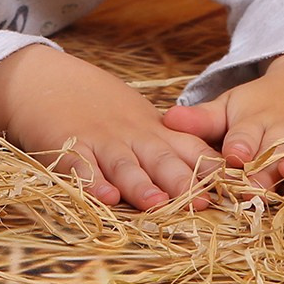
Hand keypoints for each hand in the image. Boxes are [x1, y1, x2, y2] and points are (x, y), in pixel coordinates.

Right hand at [0, 46, 220, 210]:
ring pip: (125, 165)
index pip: (190, 148)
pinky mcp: (68, 146)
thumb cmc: (98, 105)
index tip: (236, 186)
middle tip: (203, 202)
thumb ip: (170, 144)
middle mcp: (131, 136)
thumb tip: (212, 170)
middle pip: (162, 159)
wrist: (47, 80)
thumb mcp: (140, 119)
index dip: (212, 168)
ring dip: (142, 185)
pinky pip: (81, 167)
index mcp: (153, 132)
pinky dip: (92, 183)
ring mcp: (100, 141)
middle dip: (183, 181)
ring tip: (157, 203)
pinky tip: (104, 197)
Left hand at [161, 52, 283, 191]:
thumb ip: (202, 120)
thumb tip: (166, 119)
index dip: (241, 144)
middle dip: (266, 167)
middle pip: (276, 150)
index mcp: (256, 120)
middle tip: (255, 187)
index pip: (246, 134)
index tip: (233, 155)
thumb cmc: (262, 104)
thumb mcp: (232, 106)